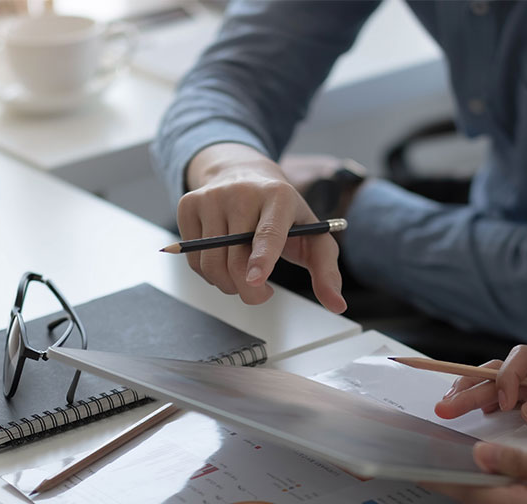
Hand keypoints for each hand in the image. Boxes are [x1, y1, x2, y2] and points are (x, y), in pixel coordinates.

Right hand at [179, 143, 346, 312]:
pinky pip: (193, 258)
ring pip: (210, 263)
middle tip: (261, 294)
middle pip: (236, 259)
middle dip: (248, 291)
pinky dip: (209, 272)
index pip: (268, 232)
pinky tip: (224, 260)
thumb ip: (326, 271)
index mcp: (279, 195)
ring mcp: (211, 196)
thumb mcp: (312, 235)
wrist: (244, 174)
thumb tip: (337, 305)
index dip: (262, 258)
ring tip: (244, 277)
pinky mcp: (188, 204)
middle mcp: (242, 191)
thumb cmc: (283, 213)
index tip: (257, 279)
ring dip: (227, 285)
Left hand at [424, 443, 526, 503]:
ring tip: (442, 449)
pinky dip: (491, 477)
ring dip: (469, 473)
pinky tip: (482, 459)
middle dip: (449, 472)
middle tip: (421, 448)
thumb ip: (520, 459)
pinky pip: (507, 494)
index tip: (412, 461)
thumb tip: (479, 454)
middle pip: (475, 495)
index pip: (470, 492)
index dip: (440, 475)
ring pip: (489, 495)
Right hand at [433, 345, 526, 459]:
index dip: (507, 379)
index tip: (503, 406)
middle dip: (471, 386)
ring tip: (446, 408)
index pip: (522, 360)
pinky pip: (501, 402)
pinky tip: (467, 418)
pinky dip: (481, 406)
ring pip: (495, 385)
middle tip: (446, 408)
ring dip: (469, 394)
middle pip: (500, 372)